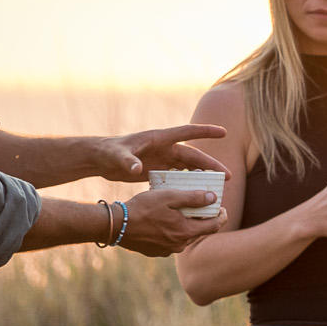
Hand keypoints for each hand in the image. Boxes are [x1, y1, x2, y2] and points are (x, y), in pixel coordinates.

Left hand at [95, 124, 229, 181]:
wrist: (99, 159)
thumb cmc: (107, 153)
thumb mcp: (117, 157)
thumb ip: (128, 162)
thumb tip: (136, 169)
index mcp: (159, 139)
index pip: (187, 132)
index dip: (205, 132)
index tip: (224, 133)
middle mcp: (164, 148)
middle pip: (193, 155)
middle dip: (211, 165)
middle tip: (227, 176)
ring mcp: (162, 159)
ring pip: (188, 167)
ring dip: (202, 175)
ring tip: (217, 187)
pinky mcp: (157, 169)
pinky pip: (177, 176)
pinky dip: (187, 182)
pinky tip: (195, 193)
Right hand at [118, 188, 228, 256]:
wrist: (115, 225)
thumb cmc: (142, 208)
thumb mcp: (169, 197)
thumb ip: (193, 198)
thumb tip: (213, 198)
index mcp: (186, 232)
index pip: (215, 226)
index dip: (221, 215)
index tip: (221, 206)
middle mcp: (179, 245)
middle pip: (200, 231)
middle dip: (203, 218)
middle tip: (201, 205)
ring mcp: (166, 250)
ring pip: (185, 236)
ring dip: (187, 224)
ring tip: (180, 210)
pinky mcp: (156, 252)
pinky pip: (171, 241)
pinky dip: (173, 230)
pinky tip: (165, 219)